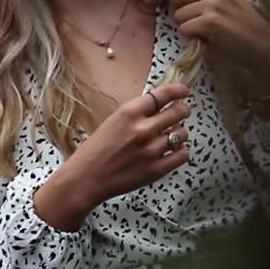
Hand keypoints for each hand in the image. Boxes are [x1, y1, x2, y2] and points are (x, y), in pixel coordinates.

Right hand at [34, 83, 191, 229]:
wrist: (86, 178)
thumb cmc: (95, 150)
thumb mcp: (112, 122)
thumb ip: (135, 115)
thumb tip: (159, 108)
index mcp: (128, 113)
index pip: (162, 95)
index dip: (177, 90)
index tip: (183, 91)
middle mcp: (143, 129)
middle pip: (178, 112)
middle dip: (183, 110)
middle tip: (182, 112)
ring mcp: (151, 150)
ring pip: (183, 134)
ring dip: (180, 132)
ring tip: (172, 135)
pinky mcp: (157, 169)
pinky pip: (183, 155)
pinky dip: (181, 151)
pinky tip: (174, 151)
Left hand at [143, 0, 269, 81]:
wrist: (263, 47)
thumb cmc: (241, 26)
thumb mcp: (224, 0)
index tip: (149, 0)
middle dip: (177, 12)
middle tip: (193, 23)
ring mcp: (214, 3)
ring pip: (178, 15)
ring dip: (186, 27)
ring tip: (206, 31)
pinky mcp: (211, 21)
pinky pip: (184, 28)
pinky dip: (192, 37)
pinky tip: (208, 38)